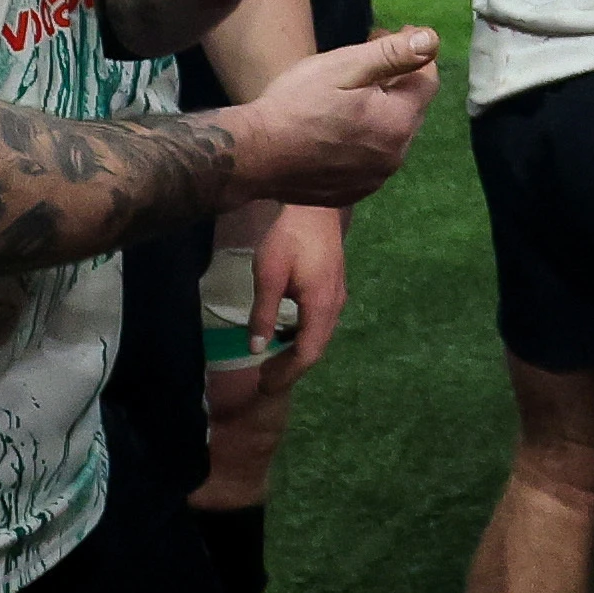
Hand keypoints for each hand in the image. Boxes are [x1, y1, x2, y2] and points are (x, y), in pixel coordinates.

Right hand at [221, 27, 438, 208]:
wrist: (254, 155)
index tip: (386, 35)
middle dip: (396, 82)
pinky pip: (370, 160)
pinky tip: (338, 129)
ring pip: (390, 136)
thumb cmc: (296, 104)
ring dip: (380, 113)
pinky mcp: (353, 192)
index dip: (413, 53)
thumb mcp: (343, 68)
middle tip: (364, 61)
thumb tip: (431, 40)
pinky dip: (364, 141)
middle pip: (409, 109)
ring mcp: (374, 179)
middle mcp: (395, 156)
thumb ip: (391, 55)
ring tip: (349, 95)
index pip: (427, 81)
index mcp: (398, 123)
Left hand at [249, 201, 349, 384]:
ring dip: (296, 353)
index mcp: (320, 307)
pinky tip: (285, 334)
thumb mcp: (268, 274)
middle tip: (264, 381)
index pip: (307, 354)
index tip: (264, 387)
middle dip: (290, 368)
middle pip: (315, 349)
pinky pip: (320, 323)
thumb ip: (264, 314)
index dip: (286, 374)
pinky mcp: (333, 286)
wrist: (315, 205)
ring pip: (319, 336)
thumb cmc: (289, 237)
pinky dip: (302, 336)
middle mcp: (334, 306)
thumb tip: (256, 348)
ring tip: (272, 363)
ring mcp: (337, 296)